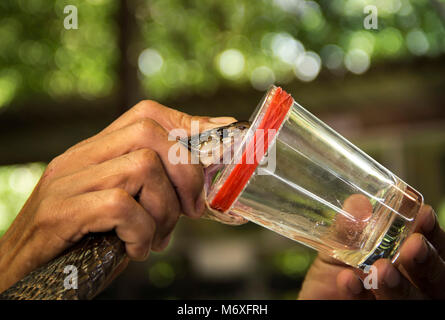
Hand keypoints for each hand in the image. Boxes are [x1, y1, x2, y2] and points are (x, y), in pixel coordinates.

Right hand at [0, 100, 235, 292]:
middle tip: (191, 209)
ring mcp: (67, 183)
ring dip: (164, 211)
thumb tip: (202, 181)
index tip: (217, 141)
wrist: (23, 277)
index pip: (146, 115)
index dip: (188, 125)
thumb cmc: (81, 244)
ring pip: (142, 167)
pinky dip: (141, 231)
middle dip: (185, 173)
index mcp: (95, 153)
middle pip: (149, 134)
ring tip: (156, 238)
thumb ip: (153, 190)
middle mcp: (79, 159)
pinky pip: (120, 205)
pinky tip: (135, 249)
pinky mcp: (60, 213)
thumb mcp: (122, 209)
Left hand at [298, 204, 444, 298]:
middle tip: (413, 245)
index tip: (424, 214)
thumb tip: (358, 204)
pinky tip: (348, 281)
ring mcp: (399, 304)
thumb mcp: (338, 247)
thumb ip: (348, 229)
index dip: (432, 232)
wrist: (314, 299)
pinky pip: (375, 310)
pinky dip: (361, 296)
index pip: (434, 247)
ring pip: (415, 301)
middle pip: (436, 277)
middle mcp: (415, 285)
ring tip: (379, 268)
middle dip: (427, 260)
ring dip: (399, 285)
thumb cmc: (335, 272)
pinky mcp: (380, 317)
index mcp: (411, 261)